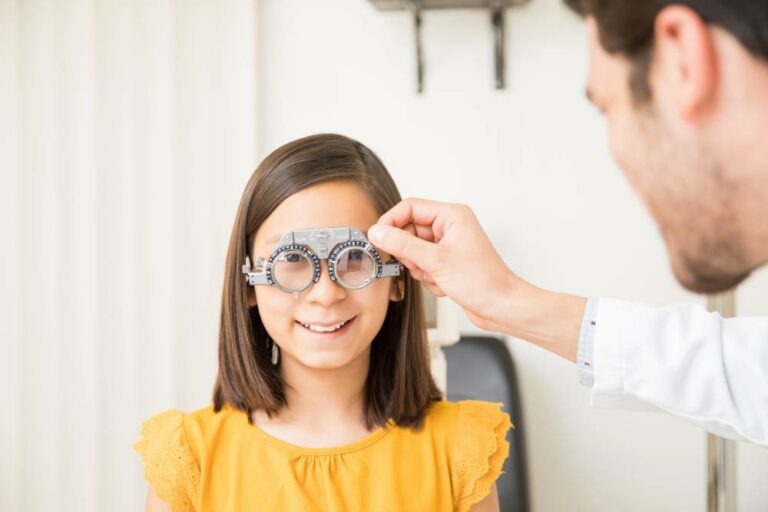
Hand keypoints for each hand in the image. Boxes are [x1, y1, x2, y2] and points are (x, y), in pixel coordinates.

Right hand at [369, 198, 584, 360]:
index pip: (410, 207)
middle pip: (409, 230)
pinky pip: (422, 264)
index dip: (391, 222)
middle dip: (409, 253)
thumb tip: (377, 232)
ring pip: (413, 250)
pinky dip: (428, 277)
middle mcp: (449, 226)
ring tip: (437, 277)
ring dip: (420, 268)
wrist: (501, 307)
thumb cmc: (482, 281)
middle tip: (418, 265)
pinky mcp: (446, 262)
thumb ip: (402, 245)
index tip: (377, 238)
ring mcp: (447, 245)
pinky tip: (444, 285)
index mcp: (451, 215)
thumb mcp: (436, 261)